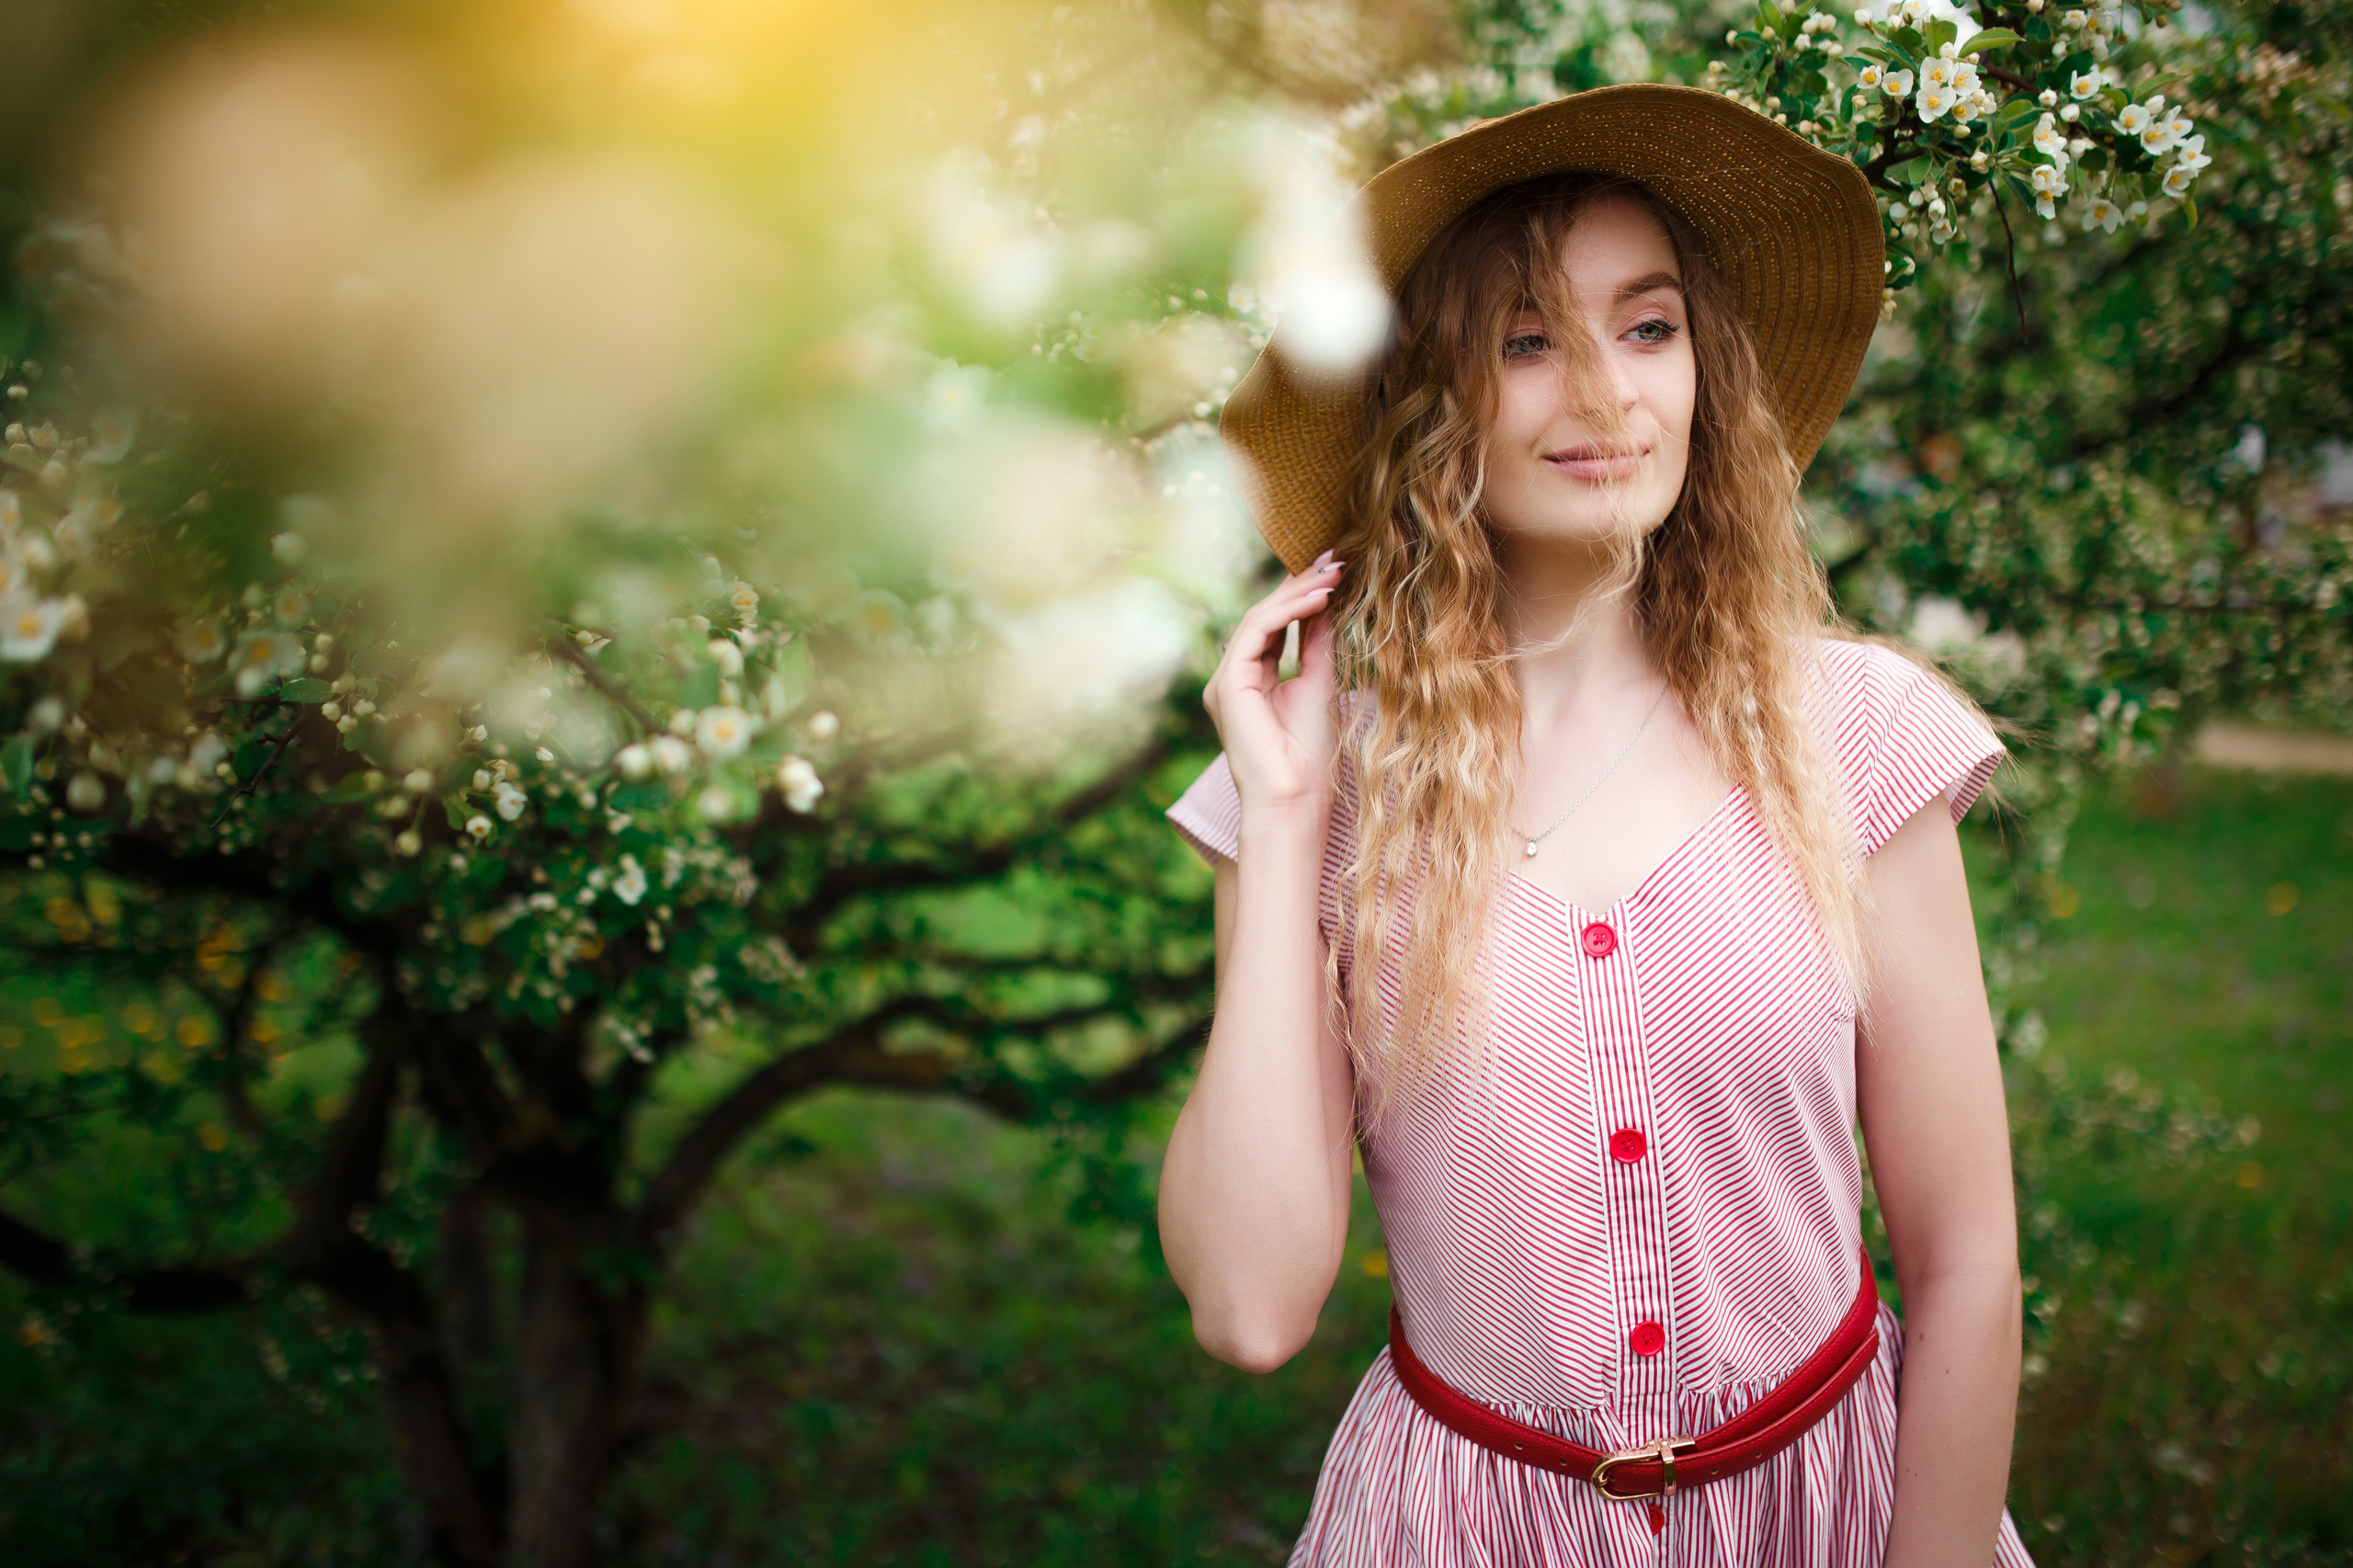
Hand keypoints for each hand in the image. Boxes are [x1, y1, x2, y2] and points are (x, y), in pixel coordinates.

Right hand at [1203, 550, 1342, 818]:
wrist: (1294, 800)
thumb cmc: (1309, 759)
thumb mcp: (1319, 686)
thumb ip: (1316, 646)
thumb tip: (1325, 606)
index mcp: (1252, 682)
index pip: (1274, 626)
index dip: (1301, 596)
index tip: (1333, 570)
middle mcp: (1233, 679)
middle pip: (1264, 617)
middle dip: (1299, 585)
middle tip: (1333, 559)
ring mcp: (1226, 681)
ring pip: (1257, 619)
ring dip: (1297, 593)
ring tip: (1332, 574)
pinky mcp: (1229, 683)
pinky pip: (1255, 632)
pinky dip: (1288, 612)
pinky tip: (1319, 599)